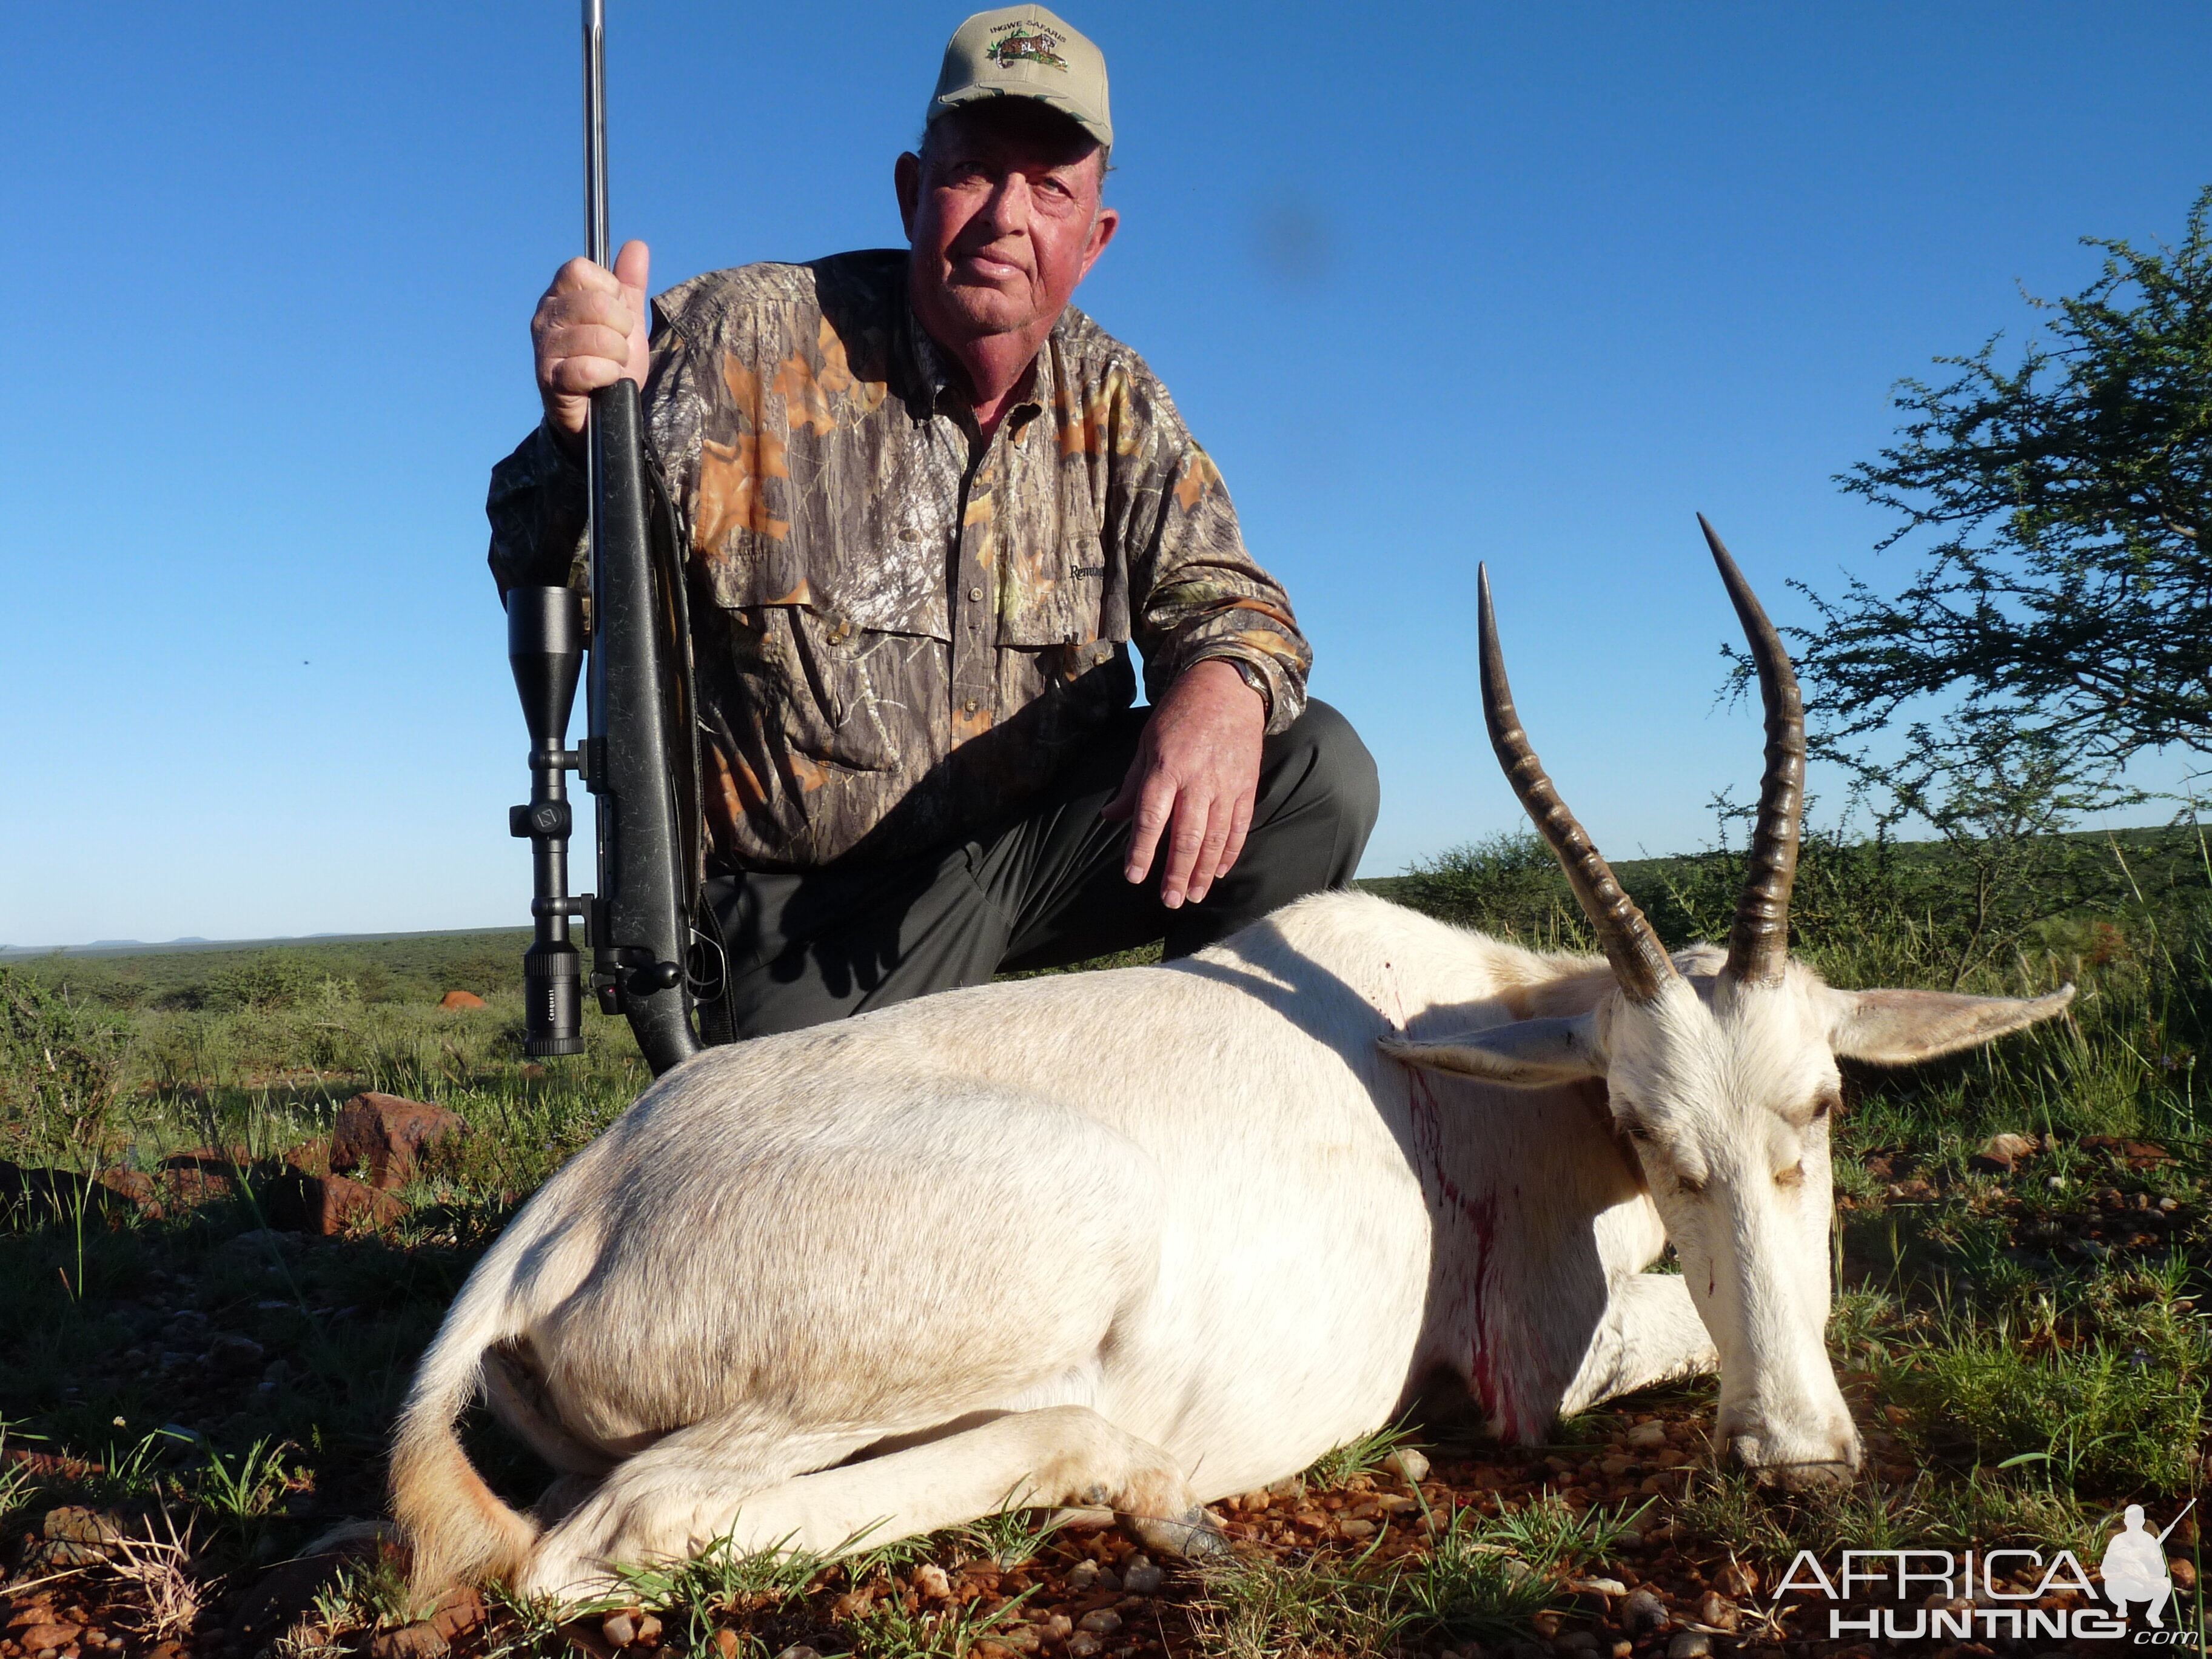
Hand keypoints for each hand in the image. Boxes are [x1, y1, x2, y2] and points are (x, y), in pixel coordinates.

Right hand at [532, 240, 651, 458]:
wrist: (600, 411)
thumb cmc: (607, 362)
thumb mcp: (626, 320)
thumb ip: (630, 284)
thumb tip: (636, 245)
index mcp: (560, 296)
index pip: (581, 270)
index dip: (609, 291)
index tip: (614, 315)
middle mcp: (545, 316)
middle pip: (596, 303)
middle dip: (621, 329)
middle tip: (616, 346)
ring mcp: (544, 347)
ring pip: (598, 338)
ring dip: (617, 357)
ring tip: (609, 366)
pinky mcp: (549, 379)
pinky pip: (589, 368)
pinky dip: (607, 376)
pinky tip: (603, 382)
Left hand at [1103, 659, 1265, 908]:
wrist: (1228, 688)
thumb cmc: (1179, 715)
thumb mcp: (1147, 743)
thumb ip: (1133, 784)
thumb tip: (1111, 817)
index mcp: (1167, 769)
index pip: (1151, 819)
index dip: (1142, 851)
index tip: (1135, 877)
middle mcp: (1197, 781)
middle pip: (1186, 836)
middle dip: (1178, 873)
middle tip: (1170, 901)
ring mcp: (1226, 785)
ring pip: (1215, 838)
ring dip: (1205, 871)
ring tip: (1195, 895)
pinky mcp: (1247, 786)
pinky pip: (1240, 826)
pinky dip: (1230, 852)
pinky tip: (1221, 872)